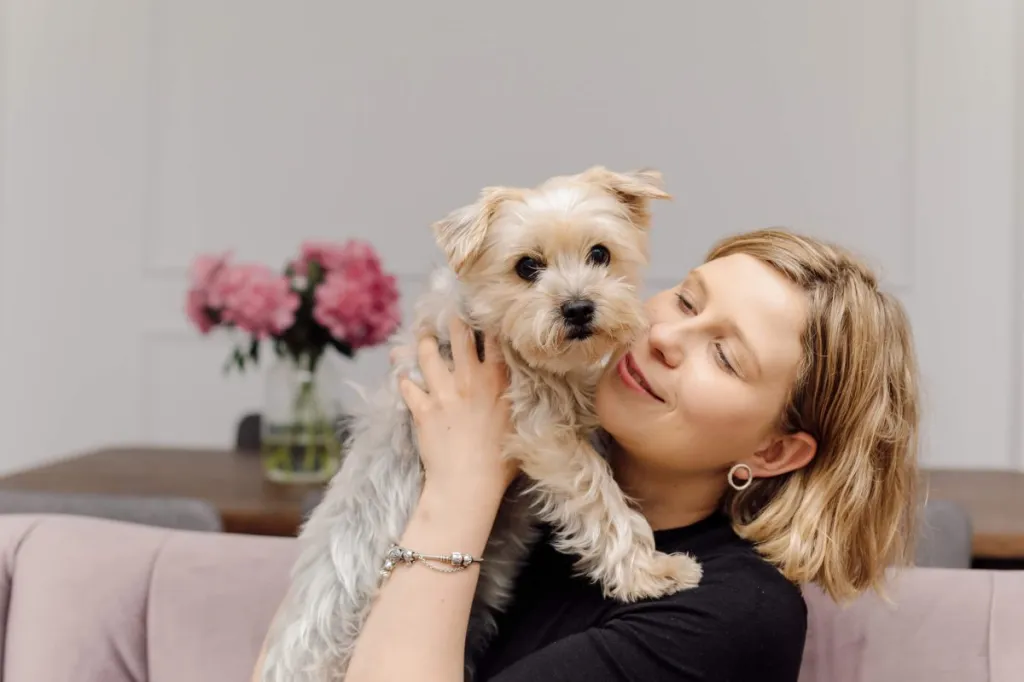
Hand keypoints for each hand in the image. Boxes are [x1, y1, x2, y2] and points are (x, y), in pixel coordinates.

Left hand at [395, 317, 515, 498]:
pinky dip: (402, 376)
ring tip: (421, 335)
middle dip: (453, 321)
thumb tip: (526, 383)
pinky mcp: (422, 409)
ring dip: (422, 341)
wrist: (469, 485)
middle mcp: (469, 379)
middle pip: (458, 336)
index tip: (483, 312)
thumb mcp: (522, 423)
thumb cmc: (501, 461)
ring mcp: (443, 392)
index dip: (487, 321)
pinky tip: (401, 371)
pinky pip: (406, 384)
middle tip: (449, 315)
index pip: (493, 338)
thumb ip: (520, 397)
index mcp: (497, 380)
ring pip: (426, 353)